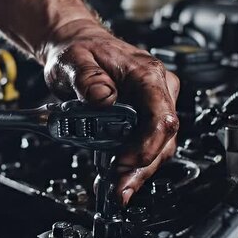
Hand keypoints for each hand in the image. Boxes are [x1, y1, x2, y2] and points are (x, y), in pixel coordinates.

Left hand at [43, 20, 179, 204]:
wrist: (78, 47)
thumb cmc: (80, 50)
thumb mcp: (74, 60)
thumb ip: (87, 78)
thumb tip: (103, 98)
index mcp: (147, 74)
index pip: (162, 116)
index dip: (146, 145)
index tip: (124, 162)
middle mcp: (158, 90)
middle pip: (163, 139)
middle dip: (141, 168)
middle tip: (118, 189)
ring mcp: (153, 106)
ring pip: (158, 148)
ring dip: (137, 172)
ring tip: (114, 190)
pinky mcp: (144, 119)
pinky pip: (146, 147)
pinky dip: (131, 166)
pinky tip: (115, 180)